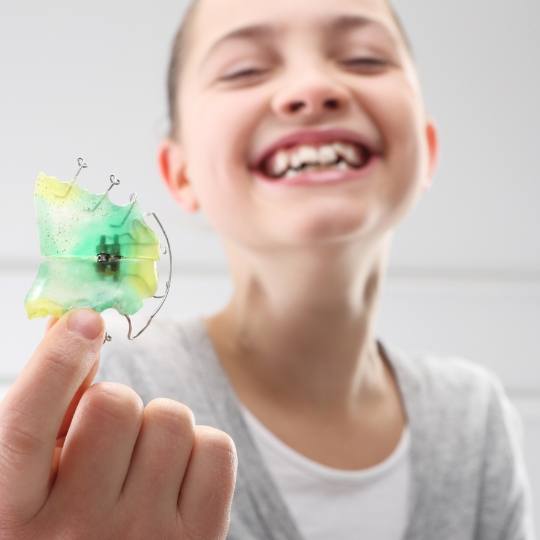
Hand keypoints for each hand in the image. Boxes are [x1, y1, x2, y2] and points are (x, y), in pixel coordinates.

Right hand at [0, 309, 236, 538]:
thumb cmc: (69, 518)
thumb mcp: (38, 474)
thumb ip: (51, 402)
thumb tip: (73, 320)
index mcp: (14, 515)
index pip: (26, 426)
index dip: (57, 362)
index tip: (84, 319)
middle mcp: (76, 531)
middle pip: (115, 405)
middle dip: (118, 404)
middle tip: (112, 438)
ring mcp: (142, 537)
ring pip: (172, 419)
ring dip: (161, 428)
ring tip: (143, 465)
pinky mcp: (198, 539)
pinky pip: (217, 448)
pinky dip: (202, 449)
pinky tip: (179, 479)